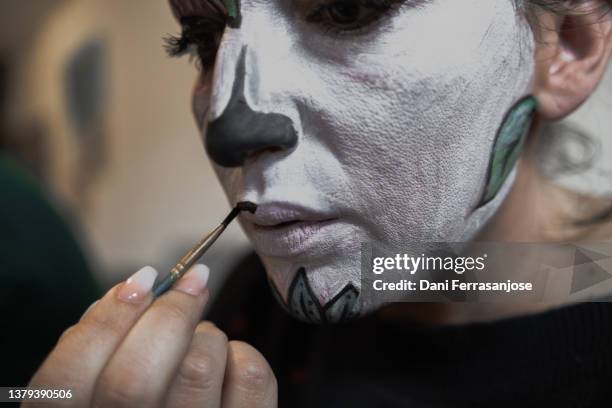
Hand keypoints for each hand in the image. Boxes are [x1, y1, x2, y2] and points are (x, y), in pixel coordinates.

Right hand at [26, 265, 276, 407]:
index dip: (103, 320)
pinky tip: (229, 364)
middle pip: (135, 377)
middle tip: (190, 283)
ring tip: (203, 340)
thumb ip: (100, 360)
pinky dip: (241, 353)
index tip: (142, 280)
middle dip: (167, 314)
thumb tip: (129, 292)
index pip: (66, 382)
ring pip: (198, 367)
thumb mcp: (102, 399)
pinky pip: (250, 376)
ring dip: (205, 334)